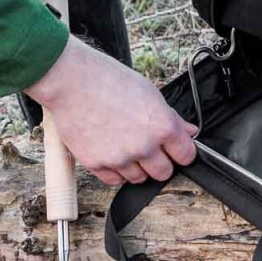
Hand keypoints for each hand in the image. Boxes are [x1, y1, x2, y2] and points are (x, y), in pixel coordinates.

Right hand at [25, 37, 196, 184]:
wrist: (71, 81)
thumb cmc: (109, 80)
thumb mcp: (149, 93)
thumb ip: (172, 118)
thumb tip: (190, 132)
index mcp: (162, 126)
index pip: (186, 155)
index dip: (181, 152)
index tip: (175, 150)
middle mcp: (144, 146)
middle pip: (164, 173)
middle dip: (160, 163)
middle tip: (149, 148)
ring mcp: (120, 158)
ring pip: (139, 179)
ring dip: (137, 168)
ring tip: (125, 146)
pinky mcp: (98, 164)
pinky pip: (115, 180)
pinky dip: (116, 171)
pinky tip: (111, 152)